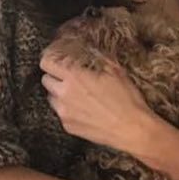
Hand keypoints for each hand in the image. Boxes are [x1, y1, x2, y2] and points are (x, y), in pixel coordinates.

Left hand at [40, 51, 155, 151]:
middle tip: (69, 77)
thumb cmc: (127, 100)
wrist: (132, 129)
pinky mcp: (68, 127)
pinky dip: (68, 109)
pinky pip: (61, 114)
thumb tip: (90, 50)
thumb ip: (97, 58)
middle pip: (46, 80)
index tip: (56, 60)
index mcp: (75, 76)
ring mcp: (64, 112)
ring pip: (51, 97)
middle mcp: (64, 94)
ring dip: (60, 93)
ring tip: (77, 95)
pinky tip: (84, 109)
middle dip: (55, 76)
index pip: (47, 63)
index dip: (51, 59)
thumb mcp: (116, 71)